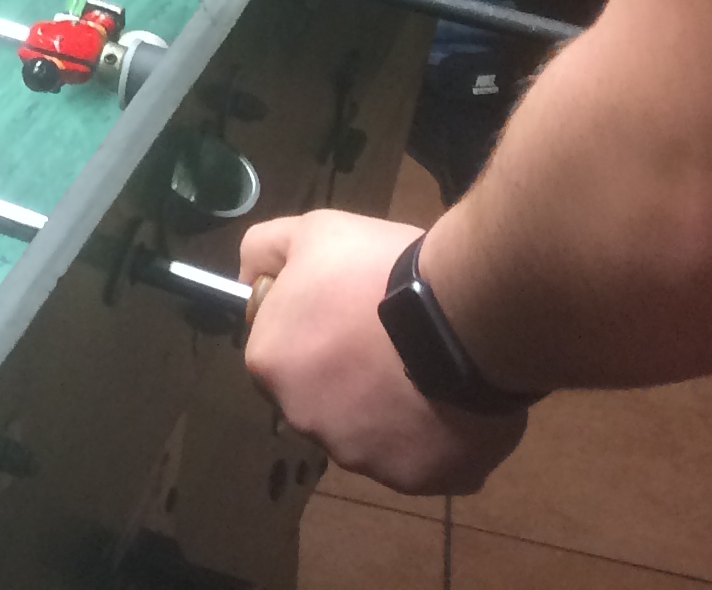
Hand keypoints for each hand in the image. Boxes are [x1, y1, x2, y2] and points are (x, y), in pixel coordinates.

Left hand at [239, 211, 528, 494]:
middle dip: (345, 377)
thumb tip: (249, 279)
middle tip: (387, 343)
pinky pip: (414, 462)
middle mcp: (303, 420)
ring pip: (366, 436)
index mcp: (270, 364)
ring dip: (387, 411)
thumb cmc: (379, 270)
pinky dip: (429, 440)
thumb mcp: (310, 232)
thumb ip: (264, 251)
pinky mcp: (410, 480)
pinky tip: (449, 405)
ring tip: (426, 370)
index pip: (280, 353)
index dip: (314, 332)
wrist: (463, 315)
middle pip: (319, 400)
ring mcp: (358, 457)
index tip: (348, 315)